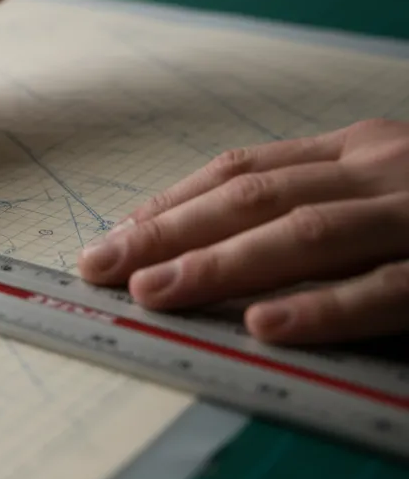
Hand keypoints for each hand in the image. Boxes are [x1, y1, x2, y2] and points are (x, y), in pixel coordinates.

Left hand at [77, 119, 408, 344]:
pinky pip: (384, 289)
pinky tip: (262, 324)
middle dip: (167, 233)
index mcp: (355, 154)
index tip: (114, 235)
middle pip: (252, 199)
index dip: (172, 204)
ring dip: (218, 265)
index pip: (243, 174)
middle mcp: (377, 172)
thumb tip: (219, 248)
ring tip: (150, 292)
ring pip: (302, 234)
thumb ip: (322, 209)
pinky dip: (320, 308)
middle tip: (99, 265)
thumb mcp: (391, 192)